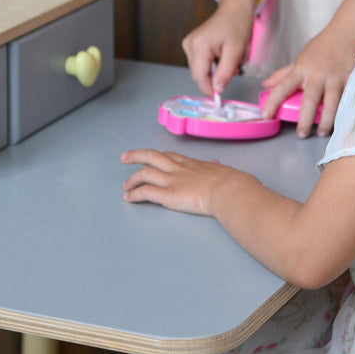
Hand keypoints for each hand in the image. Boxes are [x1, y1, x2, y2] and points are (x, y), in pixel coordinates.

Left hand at [121, 148, 240, 215]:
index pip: (169, 156)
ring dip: (132, 179)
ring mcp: (171, 180)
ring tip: (125, 186)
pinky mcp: (168, 195)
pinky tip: (129, 198)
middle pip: (151, 156)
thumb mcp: (220, 170)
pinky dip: (135, 194)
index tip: (150, 157)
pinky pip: (145, 192)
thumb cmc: (229, 182)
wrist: (227, 189)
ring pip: (144, 173)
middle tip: (125, 157)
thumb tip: (217, 164)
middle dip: (136, 155)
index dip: (157, 156)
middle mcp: (177, 169)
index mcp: (190, 163)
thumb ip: (215, 168)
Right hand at [181, 0, 254, 95]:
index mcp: (199, 45)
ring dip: (214, 72)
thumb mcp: (235, 52)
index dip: (209, 89)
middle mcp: (190, 44)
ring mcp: (189, 44)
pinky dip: (211, 65)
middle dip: (214, 79)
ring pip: (199, 70)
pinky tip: (221, 56)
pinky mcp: (191, 45)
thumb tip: (217, 89)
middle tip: (231, 73)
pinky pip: (200, 63)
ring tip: (228, 61)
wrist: (234, 9)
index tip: (219, 97)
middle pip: (198, 74)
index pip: (199, 76)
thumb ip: (225, 72)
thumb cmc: (236, 25)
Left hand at [261, 27, 354, 137]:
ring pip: (332, 103)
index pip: (282, 86)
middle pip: (309, 99)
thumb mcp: (300, 59)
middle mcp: (317, 75)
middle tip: (301, 134)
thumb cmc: (321, 48)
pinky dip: (346, 112)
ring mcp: (335, 78)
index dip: (272, 101)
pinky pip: (349, 99)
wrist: (345, 34)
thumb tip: (265, 85)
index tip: (265, 115)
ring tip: (321, 133)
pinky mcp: (351, 80)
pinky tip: (343, 123)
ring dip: (326, 121)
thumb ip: (283, 74)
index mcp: (301, 69)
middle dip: (304, 119)